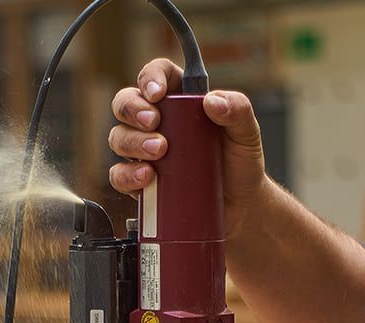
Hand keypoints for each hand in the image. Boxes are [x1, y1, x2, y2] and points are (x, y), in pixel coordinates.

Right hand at [108, 58, 269, 238]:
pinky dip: (127, 175)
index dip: (150, 77)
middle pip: (125, 103)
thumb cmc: (240, 164)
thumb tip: (212, 102)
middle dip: (133, 109)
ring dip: (132, 142)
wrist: (240, 206)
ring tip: (158, 152)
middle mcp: (156, 123)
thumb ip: (238, 111)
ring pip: (118, 137)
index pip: (155, 75)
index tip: (158, 93)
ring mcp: (144, 152)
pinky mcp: (139, 181)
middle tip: (154, 123)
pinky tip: (146, 176)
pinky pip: (118, 175)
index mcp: (179, 101)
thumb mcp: (246, 133)